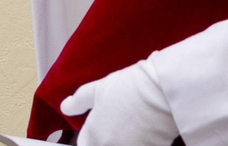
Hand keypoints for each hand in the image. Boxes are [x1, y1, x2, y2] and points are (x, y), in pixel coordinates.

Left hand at [59, 56, 179, 145]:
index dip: (93, 135)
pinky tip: (151, 131)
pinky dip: (145, 141)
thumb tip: (65, 107)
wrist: (162, 90)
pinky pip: (144, 145)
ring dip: (126, 140)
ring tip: (137, 127)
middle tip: (122, 125)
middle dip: (110, 139)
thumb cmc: (129, 87)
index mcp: (92, 137)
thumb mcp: (99, 88)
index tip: (103, 126)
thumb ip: (79, 100)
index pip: (84, 143)